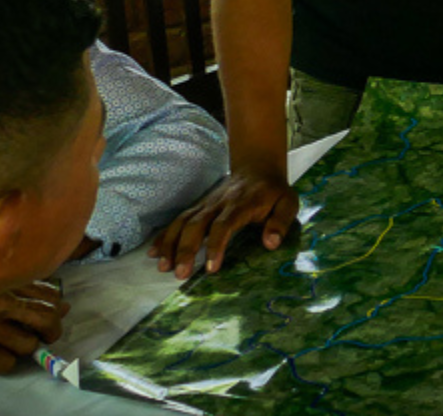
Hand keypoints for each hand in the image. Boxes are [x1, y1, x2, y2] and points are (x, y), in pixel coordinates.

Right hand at [0, 282, 67, 373]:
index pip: (51, 295)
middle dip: (53, 330)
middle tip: (47, 335)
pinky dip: (5, 362)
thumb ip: (32, 292)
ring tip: (14, 342)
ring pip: (29, 344)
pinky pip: (6, 363)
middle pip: (47, 318)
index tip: (51, 314)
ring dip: (27, 347)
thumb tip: (65, 306)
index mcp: (5, 280)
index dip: (56, 308)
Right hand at [148, 168, 299, 278]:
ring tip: (162, 267)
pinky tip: (154, 252)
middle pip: (197, 225)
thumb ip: (281, 222)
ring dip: (170, 244)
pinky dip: (164, 235)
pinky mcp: (198, 206)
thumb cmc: (273, 192)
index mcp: (241, 204)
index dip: (216, 246)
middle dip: (186, 249)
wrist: (257, 167)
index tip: (211, 268)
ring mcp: (205, 204)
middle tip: (179, 274)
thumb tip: (271, 243)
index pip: (224, 225)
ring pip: (183, 222)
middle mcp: (219, 203)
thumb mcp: (288, 203)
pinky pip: (177, 220)